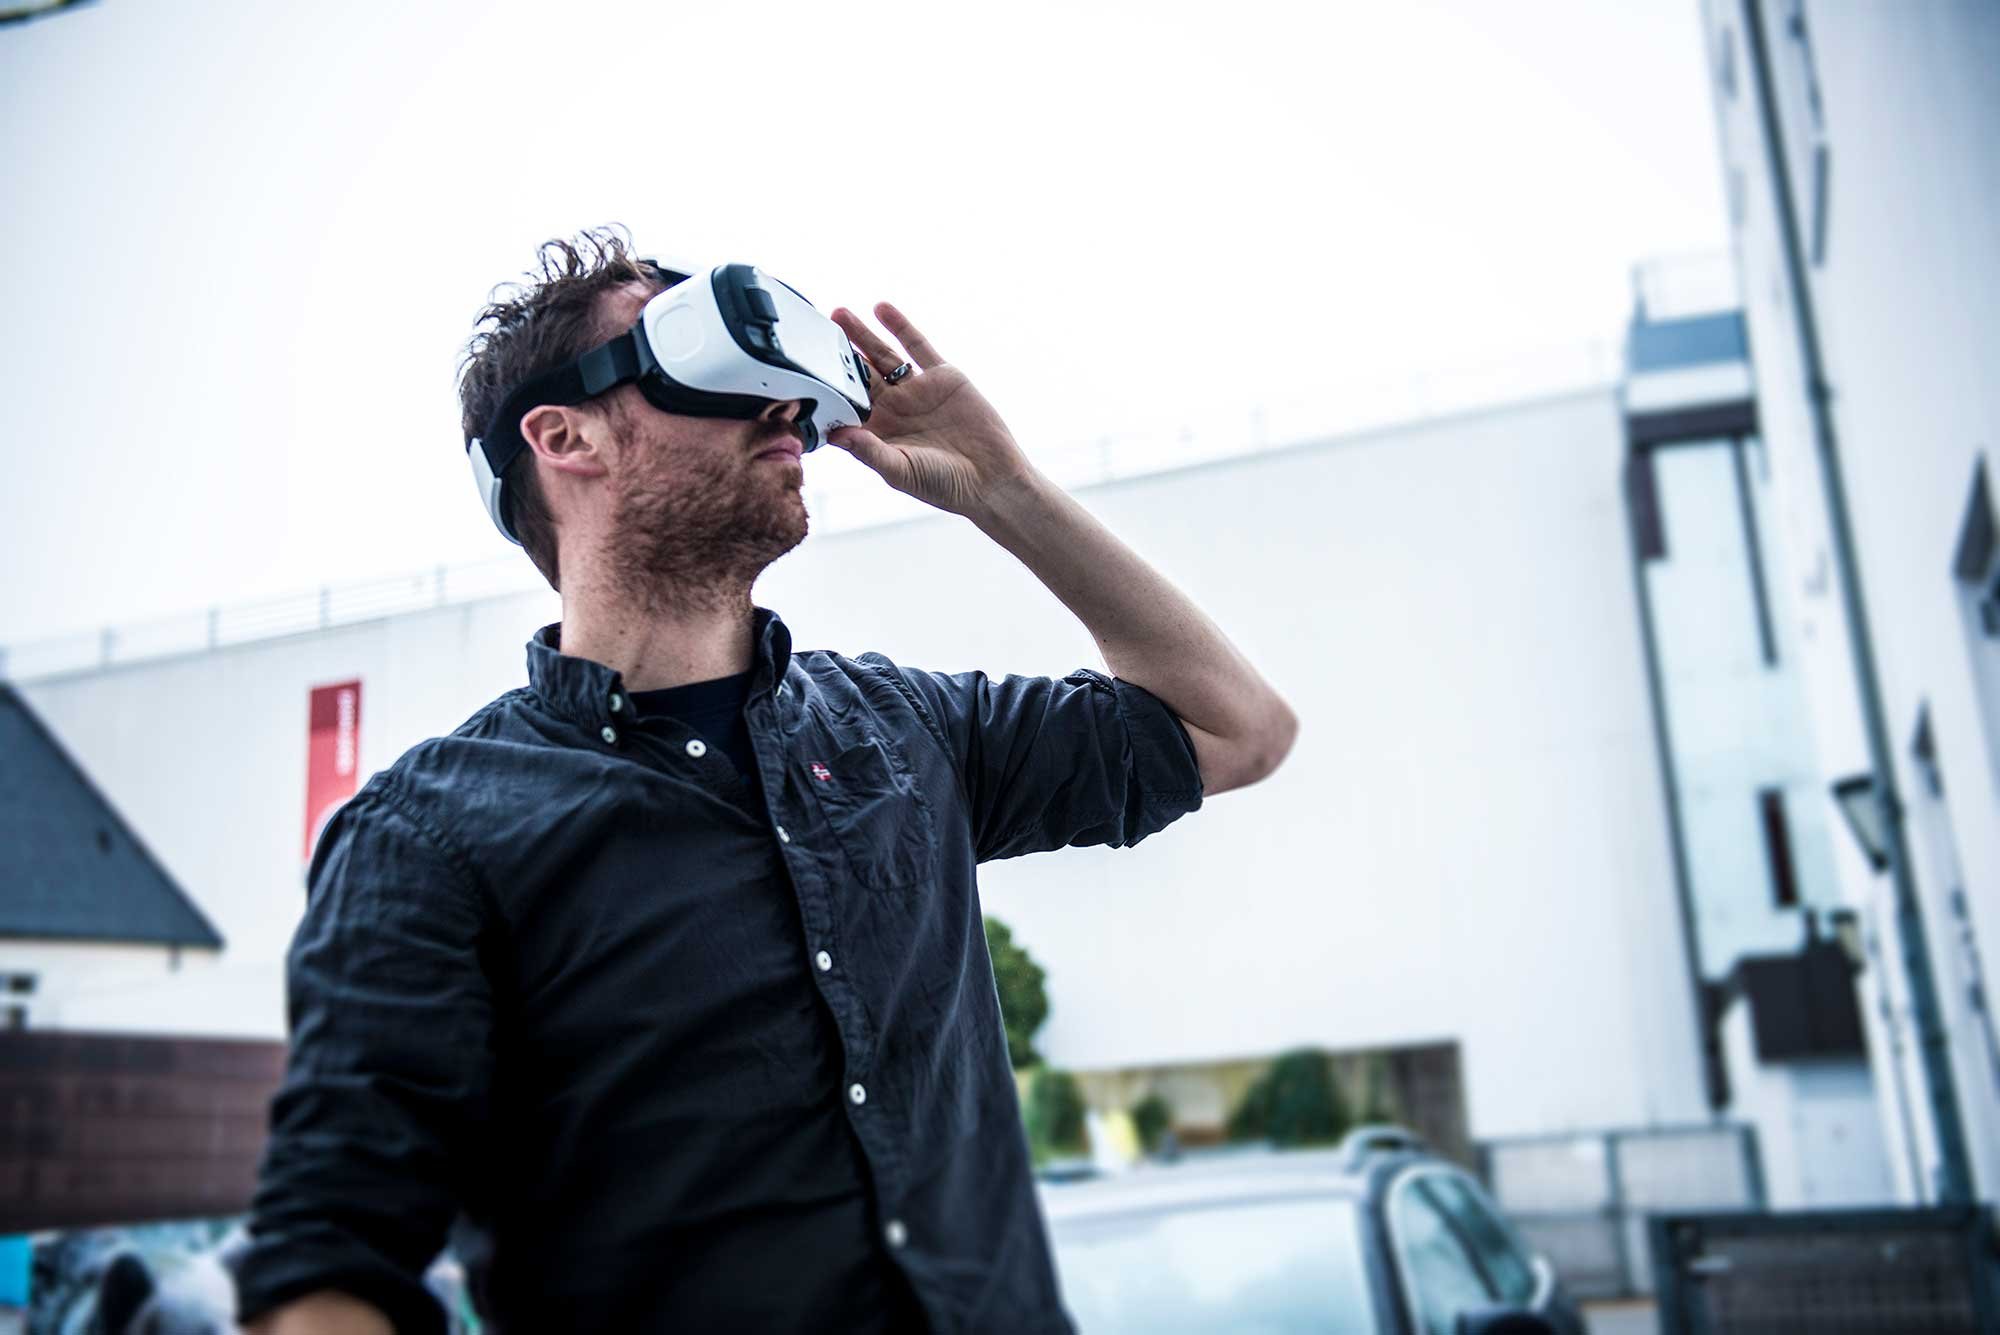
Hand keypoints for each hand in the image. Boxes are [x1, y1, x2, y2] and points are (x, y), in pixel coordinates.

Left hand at [826, 302, 1036, 519]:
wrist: (994, 478)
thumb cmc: (945, 486)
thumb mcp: (901, 471)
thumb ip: (869, 451)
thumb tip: (836, 434)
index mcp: (879, 432)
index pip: (844, 403)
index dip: (825, 387)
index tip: (800, 370)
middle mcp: (894, 409)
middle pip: (858, 374)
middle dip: (836, 354)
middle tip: (812, 332)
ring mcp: (918, 390)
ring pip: (883, 355)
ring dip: (861, 334)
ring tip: (838, 314)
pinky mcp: (943, 377)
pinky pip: (917, 346)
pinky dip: (899, 326)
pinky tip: (881, 308)